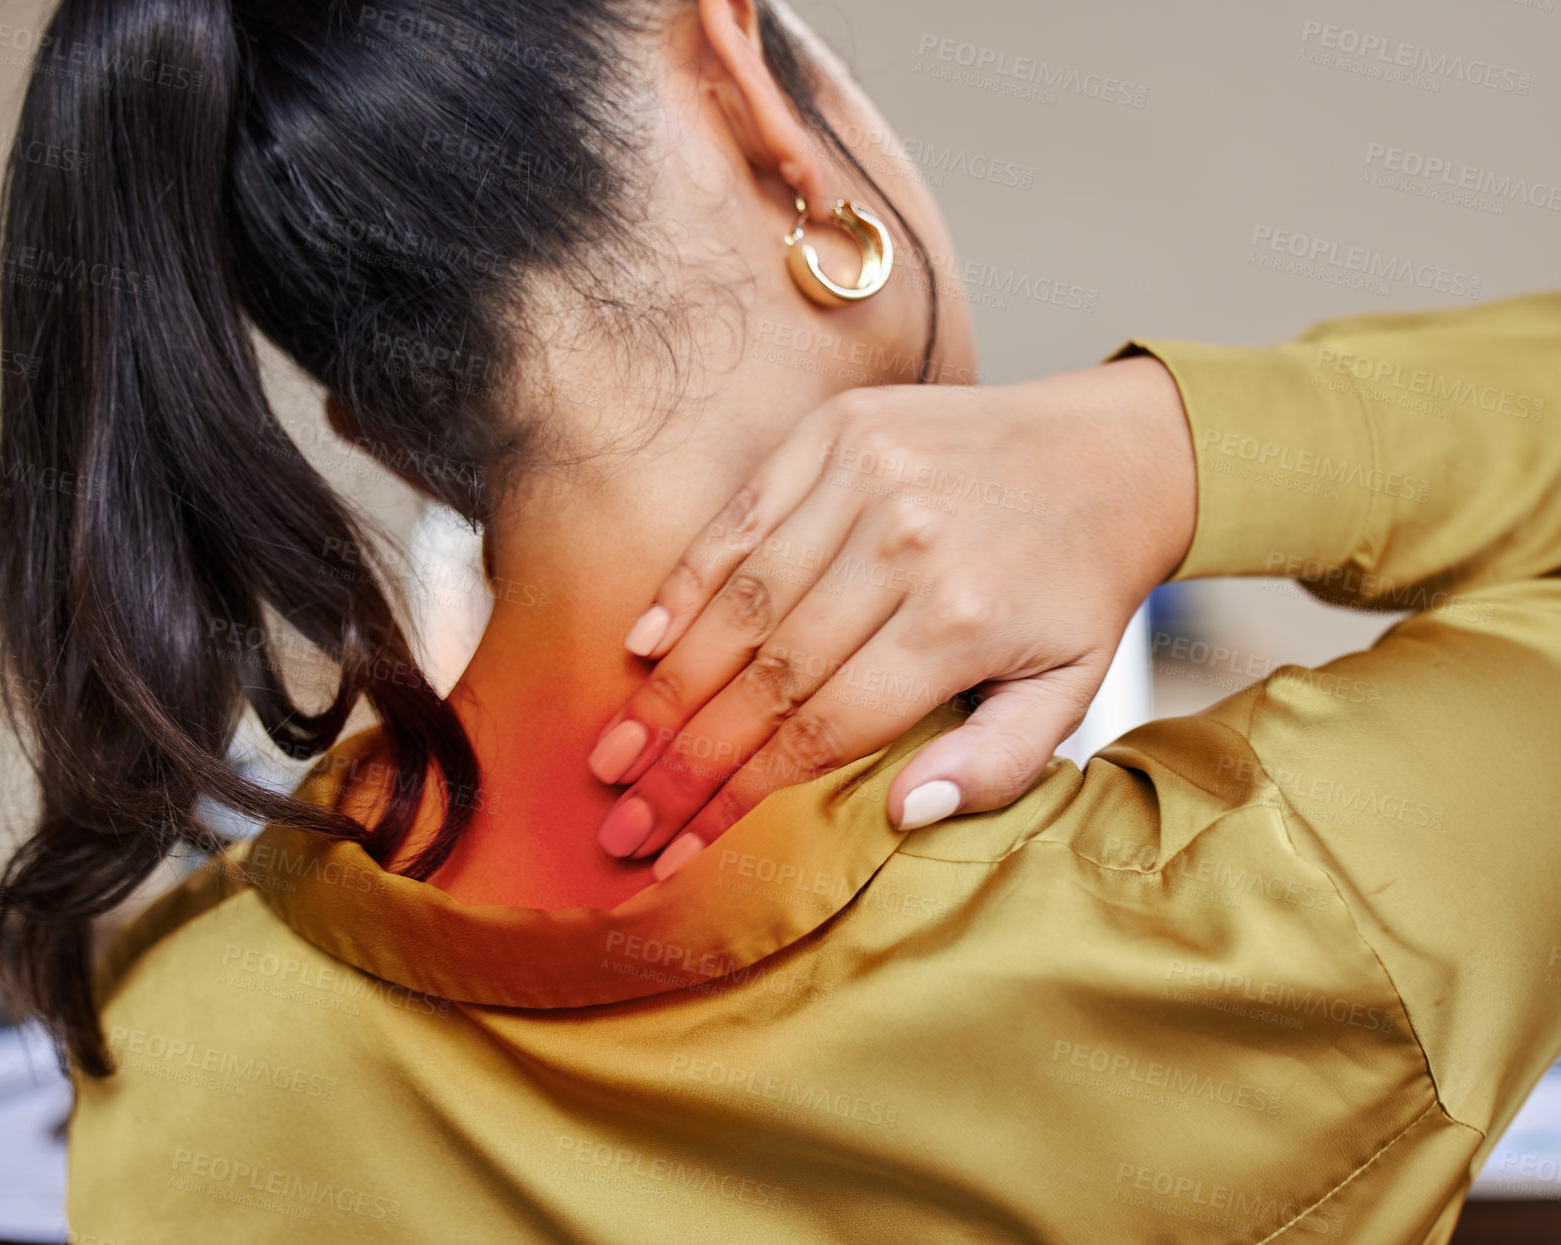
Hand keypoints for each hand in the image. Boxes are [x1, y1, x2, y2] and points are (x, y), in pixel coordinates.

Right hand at [585, 355, 1198, 876]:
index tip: (684, 850)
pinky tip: (642, 643)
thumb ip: (994, 763)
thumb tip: (899, 814)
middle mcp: (906, 546)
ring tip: (615, 751)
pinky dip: (686, 581)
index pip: (824, 729)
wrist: (1111, 452)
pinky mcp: (838, 430)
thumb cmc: (1077, 584)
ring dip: (669, 687)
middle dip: (686, 760)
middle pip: (768, 674)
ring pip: (742, 601)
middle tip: (624, 822)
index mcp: (962, 621)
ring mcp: (866, 478)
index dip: (744, 797)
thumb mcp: (1069, 688)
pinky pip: (741, 516)